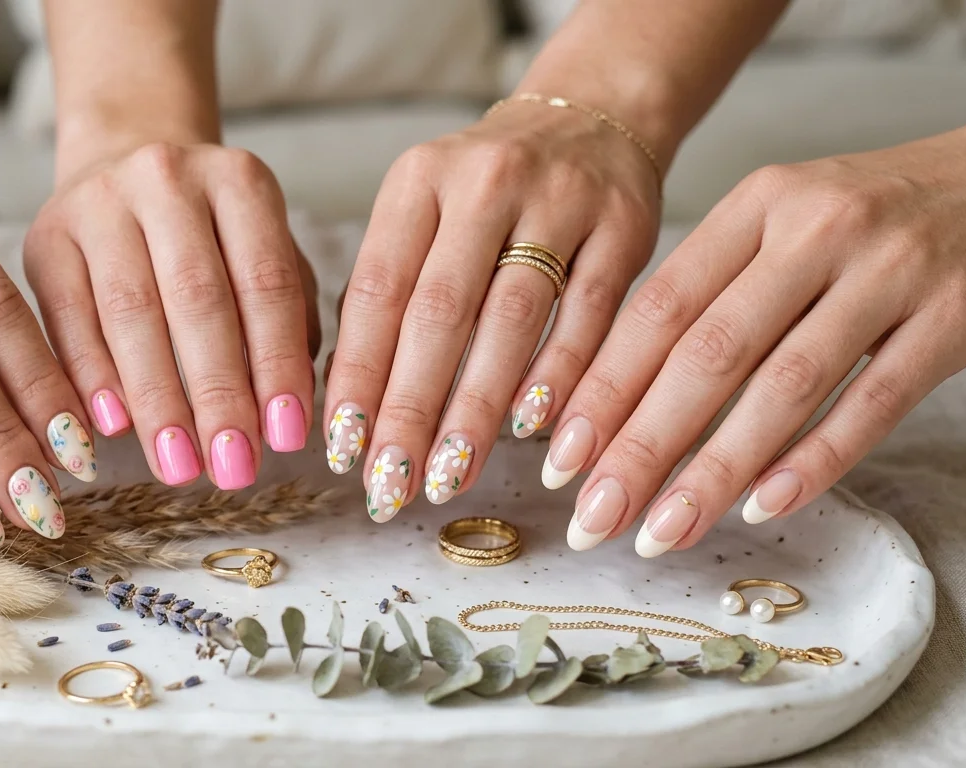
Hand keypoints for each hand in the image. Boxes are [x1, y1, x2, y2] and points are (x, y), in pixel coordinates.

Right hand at [24, 141, 318, 489]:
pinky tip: (115, 428)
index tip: (287, 436)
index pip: (267, 281)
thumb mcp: (263, 252)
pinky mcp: (46, 236)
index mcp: (239, 180)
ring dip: (158, 399)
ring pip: (130, 312)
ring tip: (179, 464)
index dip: (277, 363)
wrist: (121, 165)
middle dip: (218, 393)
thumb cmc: (210, 234)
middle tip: (233, 466)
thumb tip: (286, 412)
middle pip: (197, 298)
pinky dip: (93, 377)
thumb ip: (287, 319)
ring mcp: (100, 202)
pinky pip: (69, 317)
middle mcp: (166, 179)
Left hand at [323, 100, 660, 519]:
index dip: (358, 374)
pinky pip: (588, 313)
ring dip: (477, 407)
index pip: (378, 289)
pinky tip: (530, 430)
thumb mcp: (424, 213)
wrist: (591, 118)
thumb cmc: (487, 195)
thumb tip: (350, 403)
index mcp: (418, 180)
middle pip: (439, 311)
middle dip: (410, 408)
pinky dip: (557, 375)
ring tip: (450, 474)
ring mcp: (559, 199)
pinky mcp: (624, 224)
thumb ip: (391, 292)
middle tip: (391, 484)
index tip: (342, 448)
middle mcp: (483, 182)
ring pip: (511, 317)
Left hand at [553, 120, 965, 555]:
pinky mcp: (953, 316)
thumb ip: (708, 292)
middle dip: (641, 446)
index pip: (659, 309)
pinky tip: (764, 506)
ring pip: (783, 387)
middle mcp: (814, 230)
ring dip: (715, 470)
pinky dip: (815, 460)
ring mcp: (888, 272)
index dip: (604, 389)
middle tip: (595, 517)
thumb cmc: (868, 219)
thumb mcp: (780, 224)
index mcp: (756, 206)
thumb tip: (613, 398)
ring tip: (663, 531)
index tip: (560, 460)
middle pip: (708, 354)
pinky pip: (873, 402)